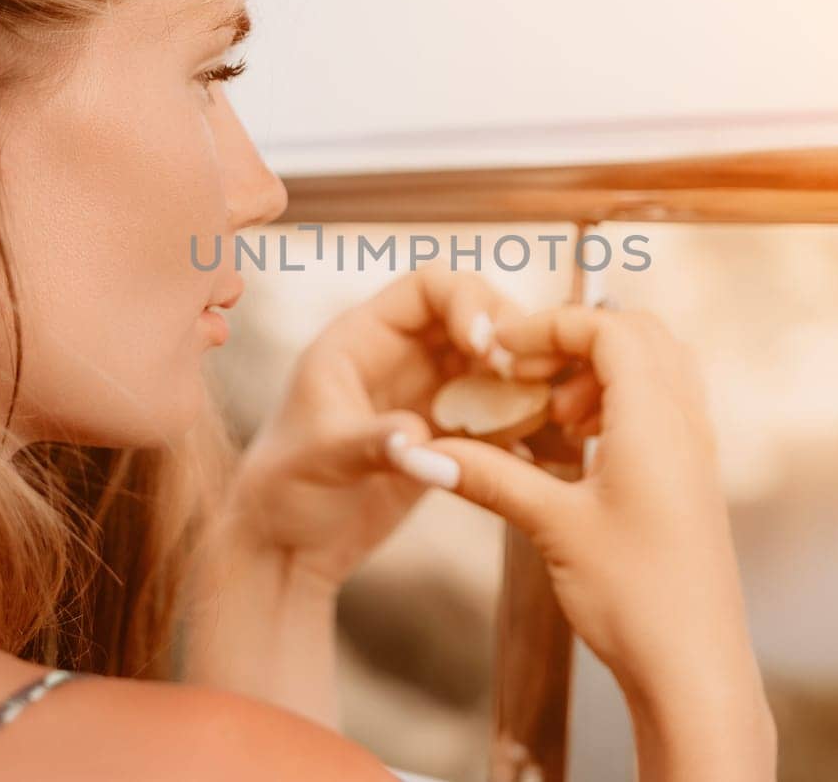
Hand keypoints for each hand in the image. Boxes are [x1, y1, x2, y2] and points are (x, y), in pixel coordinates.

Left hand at [221, 264, 531, 591]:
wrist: (289, 548)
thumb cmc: (283, 490)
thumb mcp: (319, 459)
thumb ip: (371, 443)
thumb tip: (419, 438)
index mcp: (363, 338)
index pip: (427, 288)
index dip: (466, 302)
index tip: (488, 344)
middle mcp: (403, 356)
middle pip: (476, 317)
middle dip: (512, 339)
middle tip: (534, 378)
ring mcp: (430, 393)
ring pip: (496, 366)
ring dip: (527, 382)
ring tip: (553, 412)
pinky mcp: (451, 435)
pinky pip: (500, 415)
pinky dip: (526, 426)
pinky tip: (548, 449)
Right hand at [386, 303, 776, 779]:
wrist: (694, 669)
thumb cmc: (634, 598)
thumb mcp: (551, 527)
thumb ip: (489, 476)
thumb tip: (421, 450)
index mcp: (655, 420)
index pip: (609, 328)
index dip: (550, 325)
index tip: (501, 350)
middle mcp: (685, 423)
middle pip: (638, 334)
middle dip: (575, 338)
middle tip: (525, 372)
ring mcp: (696, 450)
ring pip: (655, 367)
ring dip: (599, 369)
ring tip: (552, 413)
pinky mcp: (693, 478)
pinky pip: (663, 405)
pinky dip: (619, 401)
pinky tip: (580, 447)